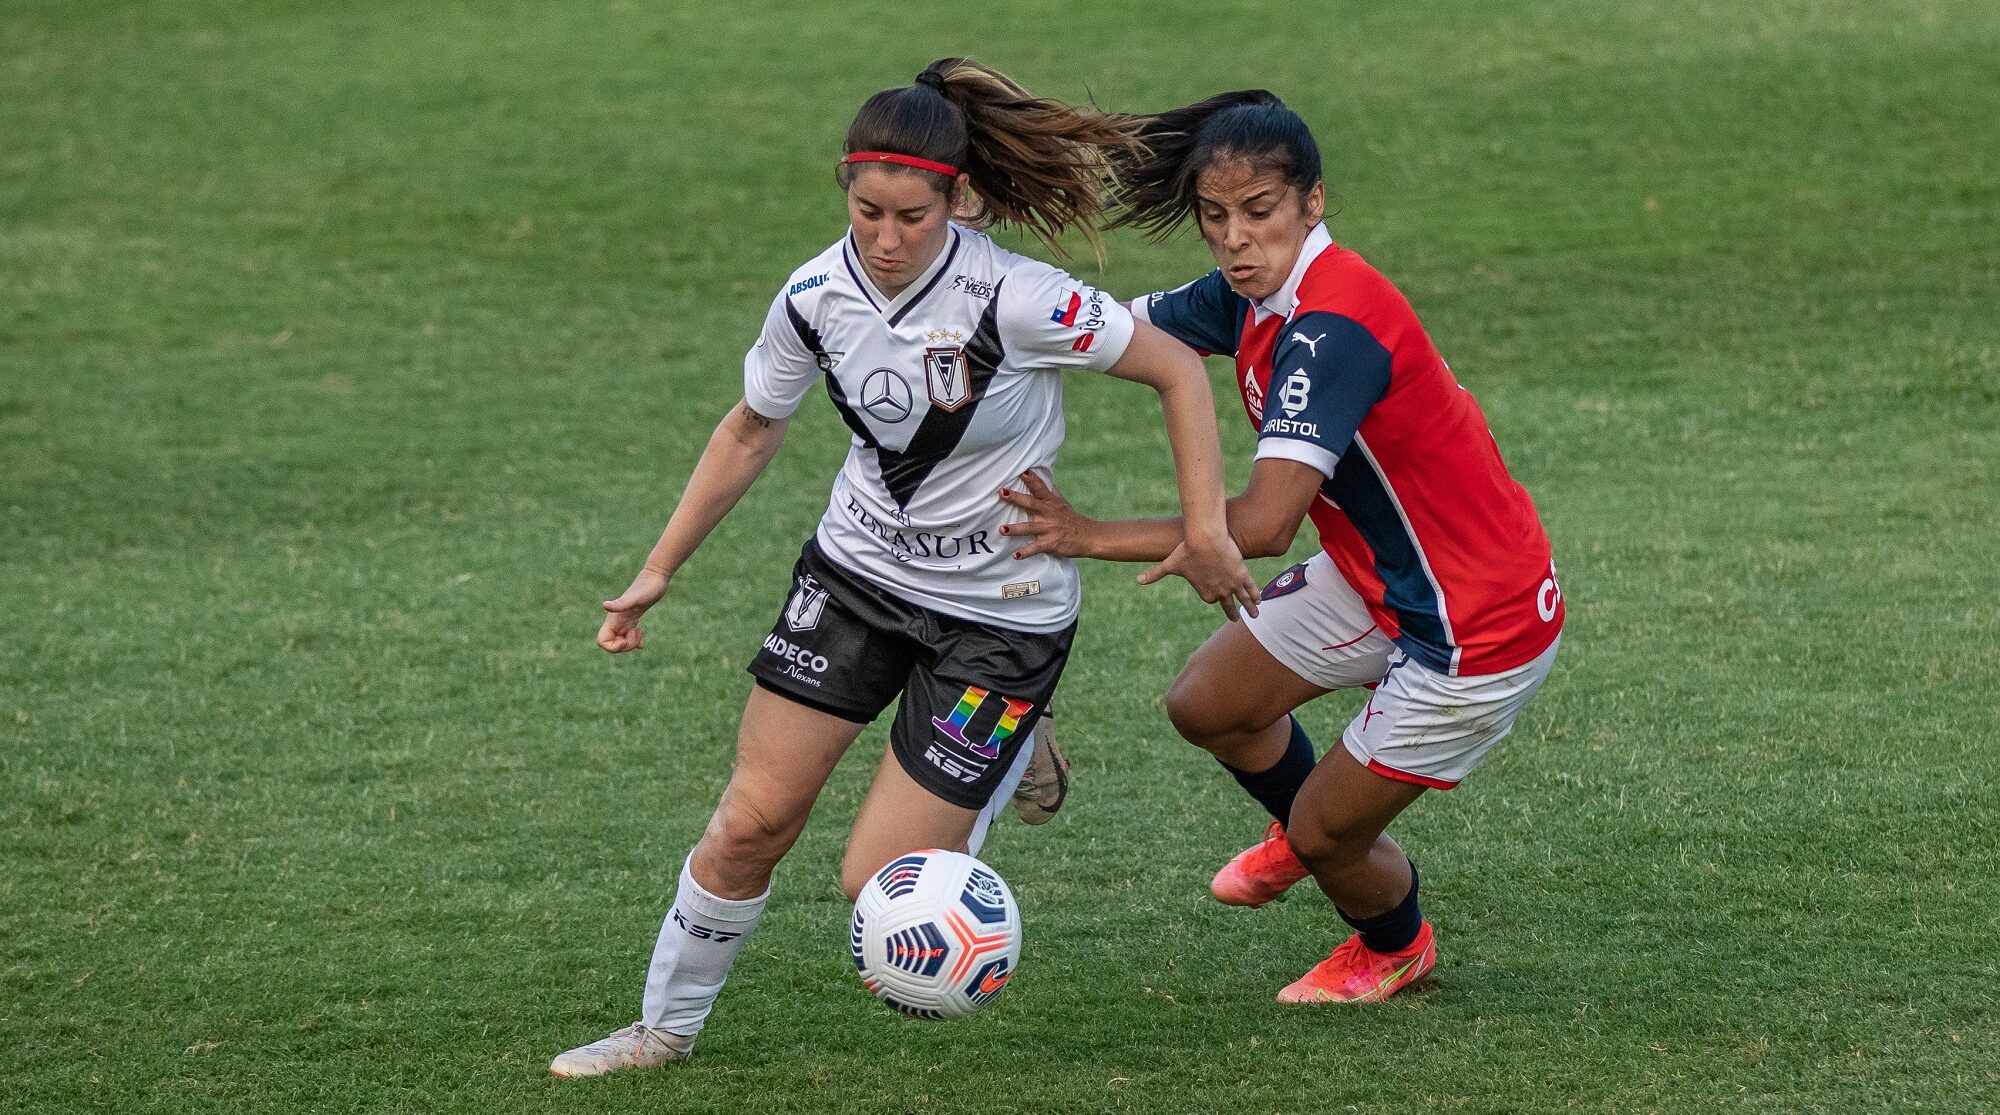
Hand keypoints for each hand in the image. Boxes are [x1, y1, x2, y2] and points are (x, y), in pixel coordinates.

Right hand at [597, 569, 669, 652]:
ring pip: (620, 641)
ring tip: (640, 631)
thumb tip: (604, 605)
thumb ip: (620, 604)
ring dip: (631, 644)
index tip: (626, 639)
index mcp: (613, 619)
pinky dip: (635, 641)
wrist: (655, 578)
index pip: (602, 641)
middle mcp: (616, 621)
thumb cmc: (646, 588)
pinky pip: (629, 636)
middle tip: (637, 633)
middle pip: (612, 644)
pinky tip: (642, 634)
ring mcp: (624, 621)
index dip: (612, 647)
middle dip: (625, 647)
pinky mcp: (633, 619)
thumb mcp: (635, 598)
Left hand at [996, 471, 1096, 559]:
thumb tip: (1046, 478)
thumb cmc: (1073, 519)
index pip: (1040, 488)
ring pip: (1029, 528)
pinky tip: (1015, 556)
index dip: (1032, 479)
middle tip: (1002, 492)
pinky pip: (1036, 548)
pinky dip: (1025, 552)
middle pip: (1030, 504)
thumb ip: (1052, 492)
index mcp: (1051, 503)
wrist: (1089, 536)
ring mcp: (1048, 529)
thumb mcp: (1063, 503)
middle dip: (1016, 498)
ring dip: (1015, 529)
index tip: (1023, 471)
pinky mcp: (1050, 543)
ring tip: (1001, 529)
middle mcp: (1048, 514)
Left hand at [1138, 533, 1260, 620]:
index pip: (1210, 598)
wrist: (1205, 540)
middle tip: (1235, 619)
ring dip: (1250, 607)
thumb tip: (1137, 580)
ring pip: (1243, 599)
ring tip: (1256, 615)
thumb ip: (1155, 574)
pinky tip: (1260, 600)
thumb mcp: (1169, 565)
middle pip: (1227, 605)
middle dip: (1232, 612)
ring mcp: (1232, 584)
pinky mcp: (1242, 574)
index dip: (1212, 595)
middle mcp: (1219, 592)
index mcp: (1205, 592)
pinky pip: (1250, 587)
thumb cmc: (1186, 552)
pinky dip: (1255, 593)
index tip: (1214, 595)